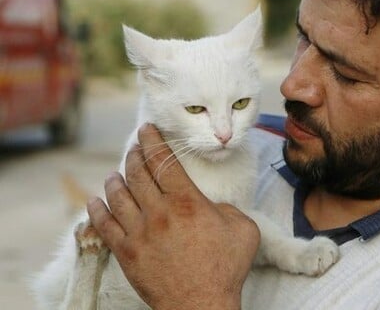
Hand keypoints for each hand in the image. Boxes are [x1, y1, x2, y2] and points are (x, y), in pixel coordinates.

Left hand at [87, 123, 259, 309]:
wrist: (201, 305)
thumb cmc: (225, 268)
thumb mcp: (243, 229)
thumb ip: (228, 208)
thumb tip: (214, 206)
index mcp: (188, 202)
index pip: (164, 161)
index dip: (154, 140)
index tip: (148, 128)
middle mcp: (159, 212)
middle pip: (138, 173)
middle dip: (135, 154)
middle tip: (135, 146)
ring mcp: (139, 232)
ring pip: (118, 195)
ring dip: (116, 178)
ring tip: (116, 172)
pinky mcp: (126, 253)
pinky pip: (104, 225)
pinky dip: (97, 209)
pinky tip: (95, 201)